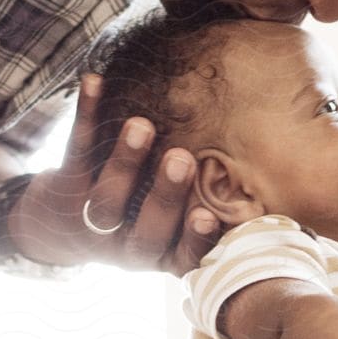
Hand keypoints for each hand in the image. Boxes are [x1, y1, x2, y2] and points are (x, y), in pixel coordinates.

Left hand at [11, 73, 220, 274]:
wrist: (58, 227)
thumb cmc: (144, 216)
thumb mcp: (178, 225)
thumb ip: (218, 208)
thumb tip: (280, 174)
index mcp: (163, 255)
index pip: (184, 257)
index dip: (195, 241)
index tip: (207, 216)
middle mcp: (127, 246)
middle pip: (145, 230)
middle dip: (163, 196)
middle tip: (180, 159)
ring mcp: (92, 221)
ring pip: (108, 197)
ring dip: (124, 160)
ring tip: (140, 125)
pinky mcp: (64, 189)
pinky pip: (76, 153)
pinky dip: (86, 115)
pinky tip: (94, 81)